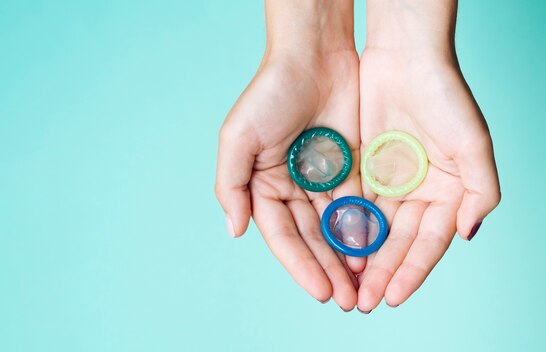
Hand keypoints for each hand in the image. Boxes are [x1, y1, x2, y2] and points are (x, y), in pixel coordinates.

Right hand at [215, 0, 362, 308]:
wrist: (314, 54)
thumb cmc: (270, 92)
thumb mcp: (237, 136)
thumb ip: (230, 184)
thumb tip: (234, 230)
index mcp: (262, 185)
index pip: (281, 235)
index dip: (299, 264)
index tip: (319, 290)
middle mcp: (292, 188)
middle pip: (311, 238)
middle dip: (327, 269)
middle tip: (346, 300)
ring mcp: (323, 180)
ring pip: (337, 228)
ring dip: (348, 257)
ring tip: (363, 287)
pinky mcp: (352, 168)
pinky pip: (360, 205)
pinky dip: (367, 229)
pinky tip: (378, 253)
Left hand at [356, 0, 500, 310]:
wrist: (405, 56)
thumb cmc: (445, 95)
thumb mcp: (474, 143)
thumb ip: (479, 191)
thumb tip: (467, 234)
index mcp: (448, 191)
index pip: (428, 242)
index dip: (412, 271)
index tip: (394, 296)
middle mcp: (418, 191)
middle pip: (398, 241)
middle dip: (382, 272)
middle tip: (364, 301)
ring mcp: (389, 180)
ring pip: (373, 228)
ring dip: (361, 256)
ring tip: (347, 284)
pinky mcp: (362, 167)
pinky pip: (351, 202)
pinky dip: (343, 226)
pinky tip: (332, 248)